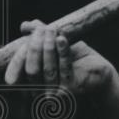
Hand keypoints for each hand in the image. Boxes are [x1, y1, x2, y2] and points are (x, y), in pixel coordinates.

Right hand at [4, 21, 118, 118]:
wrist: (98, 69)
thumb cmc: (75, 57)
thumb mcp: (55, 44)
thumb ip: (39, 35)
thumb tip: (25, 25)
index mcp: (32, 82)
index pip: (20, 70)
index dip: (20, 53)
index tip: (25, 33)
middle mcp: (41, 92)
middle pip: (32, 70)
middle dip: (35, 47)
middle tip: (41, 29)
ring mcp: (56, 92)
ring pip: (47, 69)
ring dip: (49, 47)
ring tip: (51, 30)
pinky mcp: (71, 89)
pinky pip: (64, 68)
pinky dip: (62, 52)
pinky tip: (62, 39)